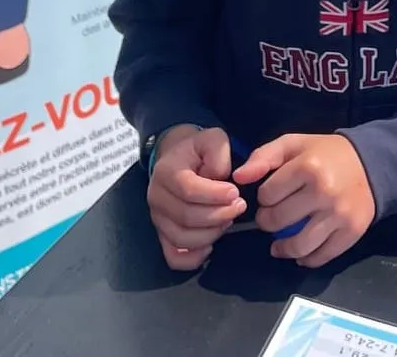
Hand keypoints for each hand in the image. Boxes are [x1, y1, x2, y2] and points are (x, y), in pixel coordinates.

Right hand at [146, 125, 244, 270]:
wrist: (178, 158)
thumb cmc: (198, 150)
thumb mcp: (212, 139)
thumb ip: (218, 151)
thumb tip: (220, 178)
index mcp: (167, 172)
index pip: (188, 190)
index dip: (214, 195)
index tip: (235, 193)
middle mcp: (157, 197)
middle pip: (186, 217)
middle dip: (218, 215)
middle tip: (239, 206)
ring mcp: (158, 218)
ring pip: (182, 238)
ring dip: (211, 234)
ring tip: (228, 220)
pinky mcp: (162, 234)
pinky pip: (173, 256)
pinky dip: (193, 258)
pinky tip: (210, 246)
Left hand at [235, 133, 375, 268]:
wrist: (371, 163)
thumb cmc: (325, 154)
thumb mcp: (294, 144)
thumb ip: (263, 156)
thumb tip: (238, 178)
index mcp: (307, 167)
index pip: (267, 195)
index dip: (264, 197)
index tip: (271, 196)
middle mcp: (323, 192)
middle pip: (278, 221)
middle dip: (268, 221)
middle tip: (272, 217)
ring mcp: (339, 215)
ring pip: (298, 246)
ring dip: (281, 248)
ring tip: (278, 243)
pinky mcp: (351, 232)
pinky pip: (322, 257)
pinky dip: (306, 259)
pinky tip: (300, 253)